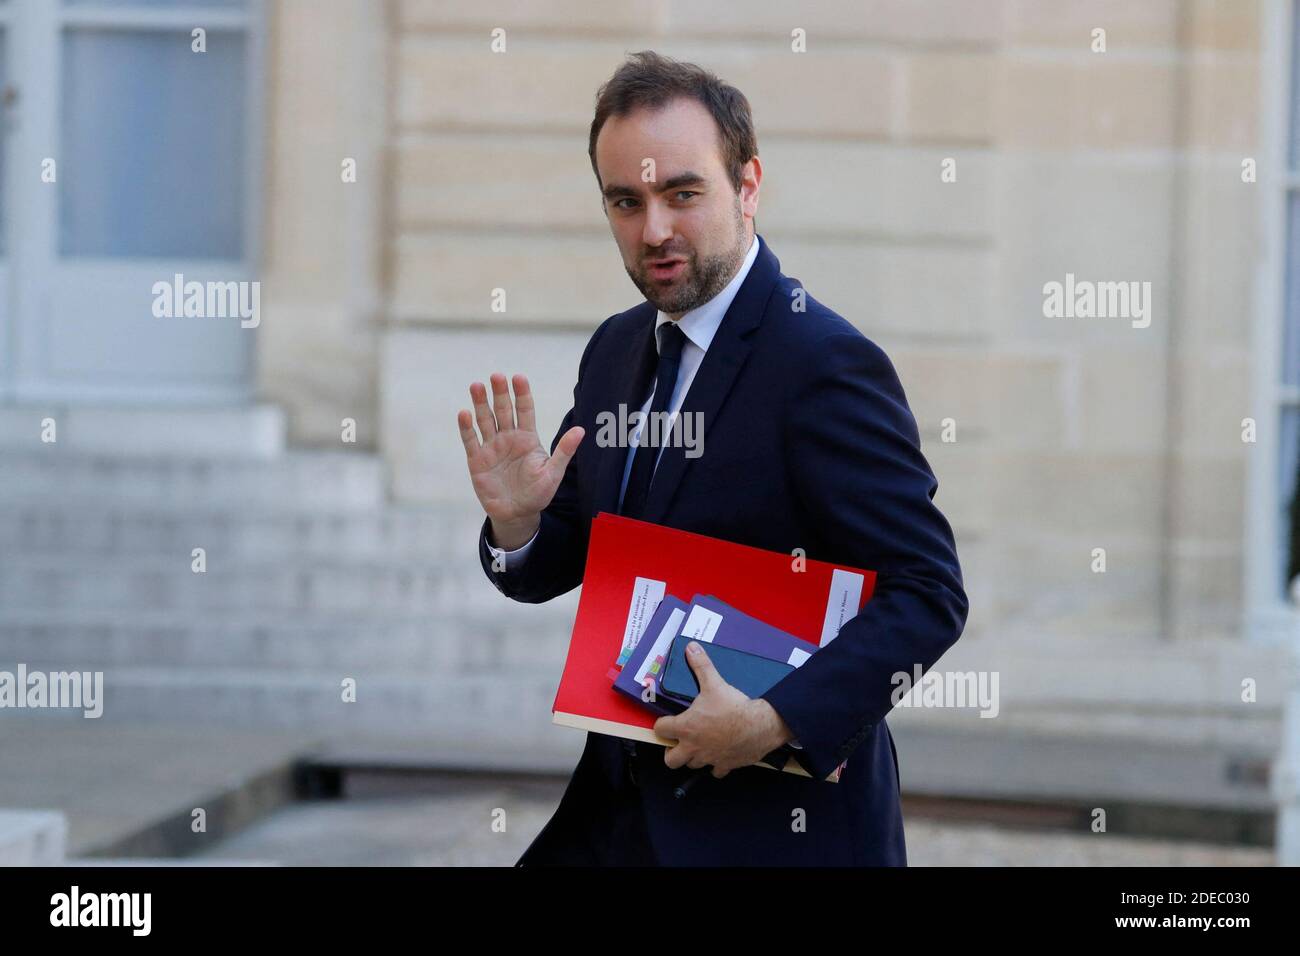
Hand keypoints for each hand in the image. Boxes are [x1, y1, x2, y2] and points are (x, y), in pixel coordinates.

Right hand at [457, 373, 583, 548]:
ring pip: (485, 420)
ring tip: (476, 386)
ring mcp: (492, 448)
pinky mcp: (477, 460)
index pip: (525, 410)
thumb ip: (564, 451)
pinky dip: (467, 428)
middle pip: (503, 410)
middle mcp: (508, 438)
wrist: (517, 514)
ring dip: (480, 404)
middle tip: (496, 376)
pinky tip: (464, 413)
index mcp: (527, 438)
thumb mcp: (553, 472)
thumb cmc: (538, 493)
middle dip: (500, 393)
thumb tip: (582, 430)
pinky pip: (471, 441)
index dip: (522, 394)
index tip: (519, 378)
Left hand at [652, 641, 794, 778]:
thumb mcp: (714, 683)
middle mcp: (693, 747)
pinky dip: (716, 765)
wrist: (759, 726)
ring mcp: (708, 759)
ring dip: (693, 757)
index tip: (667, 722)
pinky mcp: (724, 765)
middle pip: (671, 760)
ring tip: (700, 746)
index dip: (662, 725)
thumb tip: (691, 648)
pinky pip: (715, 771)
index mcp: (686, 727)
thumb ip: (701, 666)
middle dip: (671, 752)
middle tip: (678, 743)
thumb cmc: (734, 708)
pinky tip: (720, 754)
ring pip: (692, 765)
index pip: (660, 730)